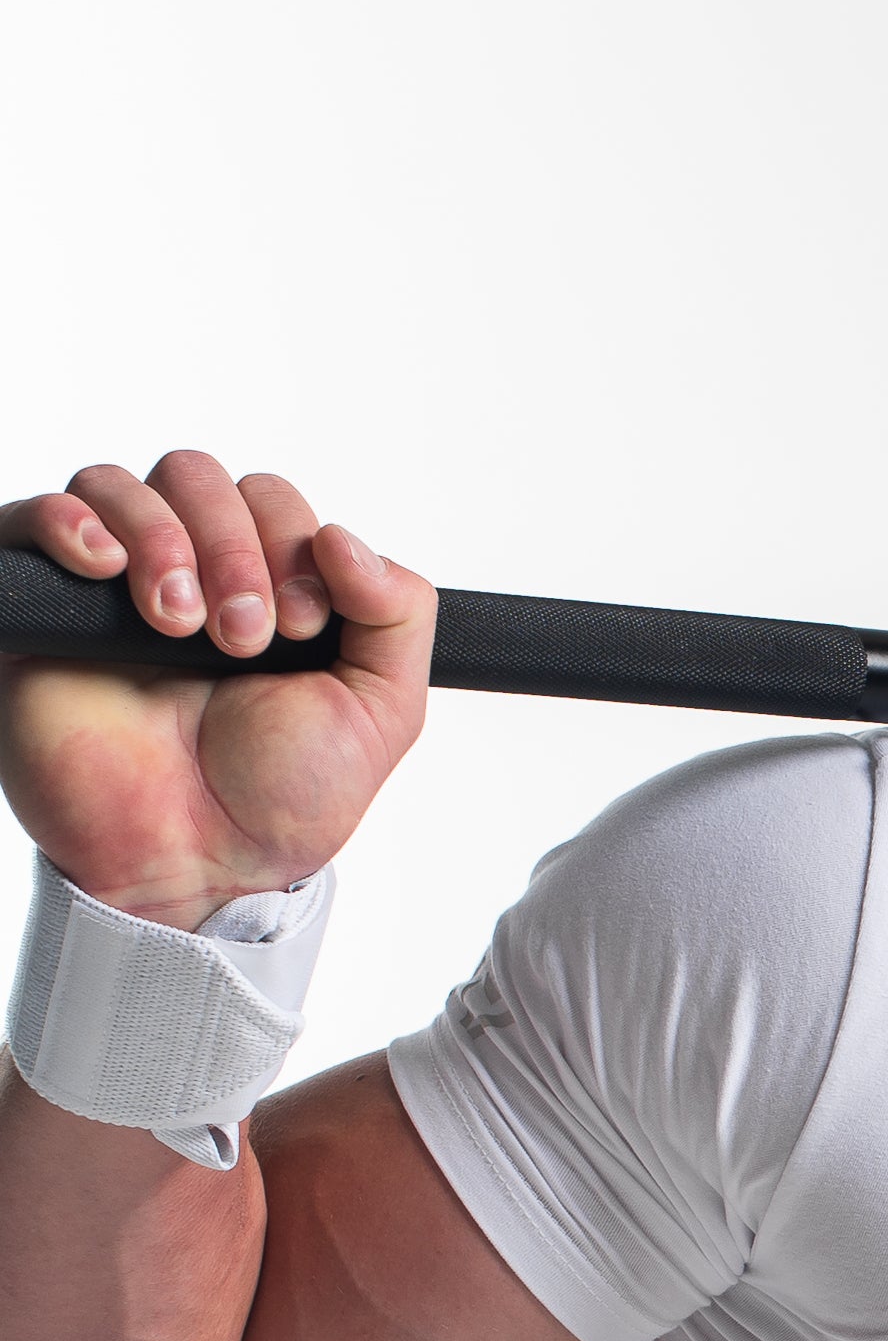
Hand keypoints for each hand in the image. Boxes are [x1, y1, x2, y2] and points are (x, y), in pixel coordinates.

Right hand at [0, 453, 432, 927]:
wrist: (197, 863)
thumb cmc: (278, 798)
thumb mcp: (381, 709)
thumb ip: (398, 614)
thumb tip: (344, 537)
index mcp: (261, 584)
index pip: (269, 498)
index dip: (289, 541)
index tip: (301, 628)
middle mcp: (184, 575)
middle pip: (196, 477)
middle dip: (232, 545)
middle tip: (243, 637)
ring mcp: (107, 591)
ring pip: (118, 485)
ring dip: (163, 539)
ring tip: (179, 623)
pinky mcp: (41, 615)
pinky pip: (29, 521)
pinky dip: (69, 522)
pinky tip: (103, 565)